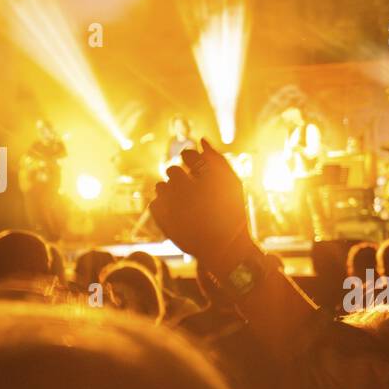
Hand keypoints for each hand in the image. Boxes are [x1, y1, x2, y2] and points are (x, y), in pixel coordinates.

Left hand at [150, 139, 250, 270]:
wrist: (225, 249)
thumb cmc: (231, 213)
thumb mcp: (233, 184)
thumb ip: (218, 159)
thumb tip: (201, 140)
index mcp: (205, 177)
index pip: (187, 155)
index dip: (192, 163)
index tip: (197, 174)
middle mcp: (188, 187)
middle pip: (172, 170)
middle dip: (181, 180)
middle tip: (193, 196)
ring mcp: (173, 204)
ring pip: (160, 186)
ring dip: (171, 194)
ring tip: (186, 209)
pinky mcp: (162, 219)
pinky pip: (155, 204)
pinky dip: (165, 210)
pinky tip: (179, 218)